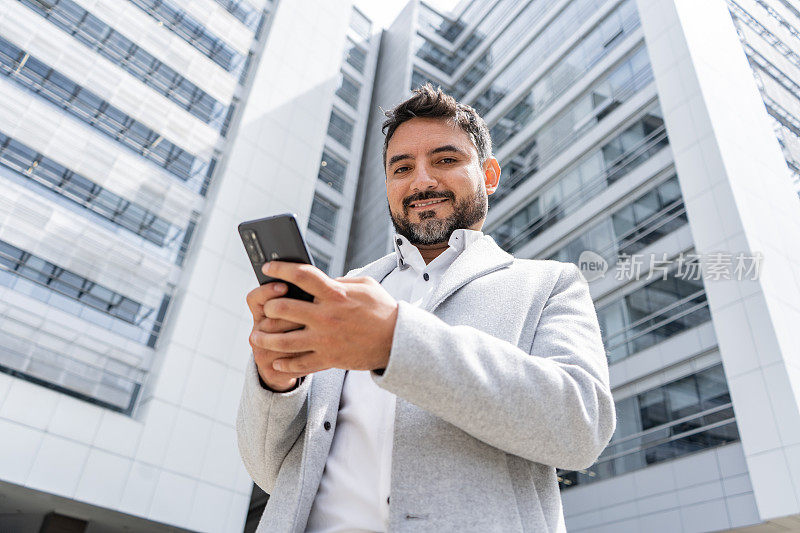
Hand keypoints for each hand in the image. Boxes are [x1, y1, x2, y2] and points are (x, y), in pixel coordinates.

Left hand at [248, 261, 398, 376]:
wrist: (398, 341)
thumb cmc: (382, 309)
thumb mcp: (364, 285)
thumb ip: (338, 281)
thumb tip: (317, 281)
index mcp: (335, 294)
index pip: (301, 276)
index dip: (280, 269)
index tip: (268, 268)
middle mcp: (326, 316)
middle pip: (283, 308)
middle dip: (269, 306)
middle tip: (266, 307)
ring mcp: (325, 340)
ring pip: (284, 340)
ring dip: (266, 337)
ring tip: (257, 335)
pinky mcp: (329, 359)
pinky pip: (299, 364)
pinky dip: (284, 363)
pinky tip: (276, 360)